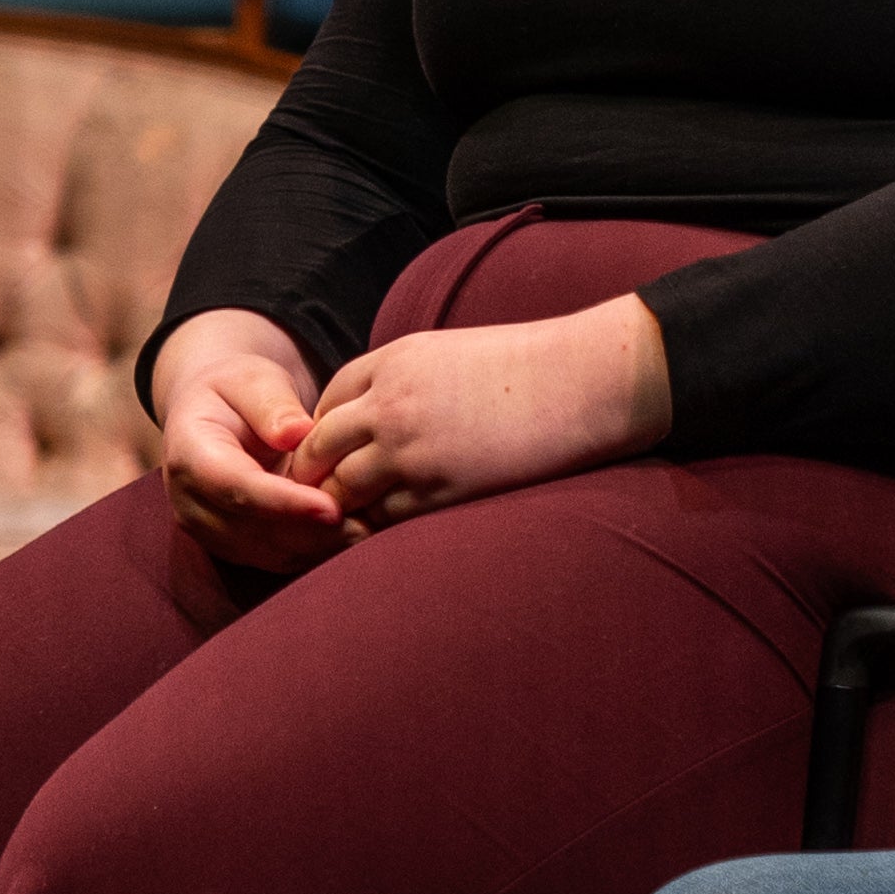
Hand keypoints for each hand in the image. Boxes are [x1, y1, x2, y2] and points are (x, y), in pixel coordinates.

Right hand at [152, 311, 348, 572]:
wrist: (215, 413)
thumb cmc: (238, 390)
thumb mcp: (253, 380)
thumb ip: (271, 404)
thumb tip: (296, 433)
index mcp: (188, 452)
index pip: (236, 488)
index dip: (284, 503)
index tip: (330, 508)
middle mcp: (189, 500)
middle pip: (251, 530)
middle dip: (309, 533)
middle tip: (364, 524)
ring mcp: (207, 528)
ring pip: (265, 553)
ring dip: (316, 548)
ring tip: (365, 530)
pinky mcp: (231, 544)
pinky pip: (274, 559)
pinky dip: (313, 553)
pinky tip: (349, 537)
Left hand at [288, 294, 671, 530]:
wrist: (583, 381)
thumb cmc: (530, 366)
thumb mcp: (452, 354)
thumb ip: (407, 380)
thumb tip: (381, 415)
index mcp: (394, 362)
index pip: (326, 403)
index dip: (319, 433)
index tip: (328, 457)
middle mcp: (390, 403)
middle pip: (318, 448)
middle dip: (311, 476)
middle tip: (314, 501)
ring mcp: (411, 449)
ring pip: (341, 490)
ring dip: (338, 510)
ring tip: (341, 530)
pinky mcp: (439, 488)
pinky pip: (383, 518)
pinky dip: (374, 530)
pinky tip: (380, 539)